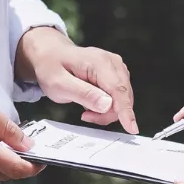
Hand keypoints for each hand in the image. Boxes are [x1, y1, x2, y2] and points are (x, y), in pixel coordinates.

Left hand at [18, 28, 137, 133]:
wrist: (50, 54)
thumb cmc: (52, 68)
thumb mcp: (59, 84)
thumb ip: (83, 94)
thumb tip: (107, 105)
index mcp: (99, 62)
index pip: (118, 90)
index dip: (126, 111)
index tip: (132, 128)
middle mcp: (113, 62)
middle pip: (122, 97)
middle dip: (107, 114)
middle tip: (85, 116)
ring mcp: (117, 67)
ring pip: (122, 99)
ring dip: (106, 111)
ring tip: (85, 108)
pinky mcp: (117, 74)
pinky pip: (119, 97)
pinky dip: (108, 106)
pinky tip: (92, 102)